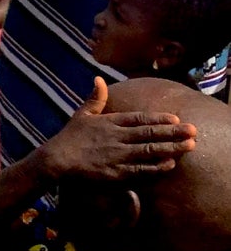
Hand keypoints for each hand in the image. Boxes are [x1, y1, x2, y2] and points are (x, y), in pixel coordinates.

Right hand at [39, 77, 196, 180]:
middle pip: (149, 134)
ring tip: (189, 146)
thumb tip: (99, 78)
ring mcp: (117, 155)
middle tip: (193, 130)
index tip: (176, 118)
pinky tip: (170, 164)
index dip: (158, 119)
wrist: (58, 159)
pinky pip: (140, 170)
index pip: (138, 119)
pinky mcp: (116, 172)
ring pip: (149, 151)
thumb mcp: (82, 114)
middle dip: (173, 132)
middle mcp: (116, 137)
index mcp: (109, 122)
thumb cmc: (70, 136)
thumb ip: (95, 98)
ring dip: (170, 148)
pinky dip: (156, 167)